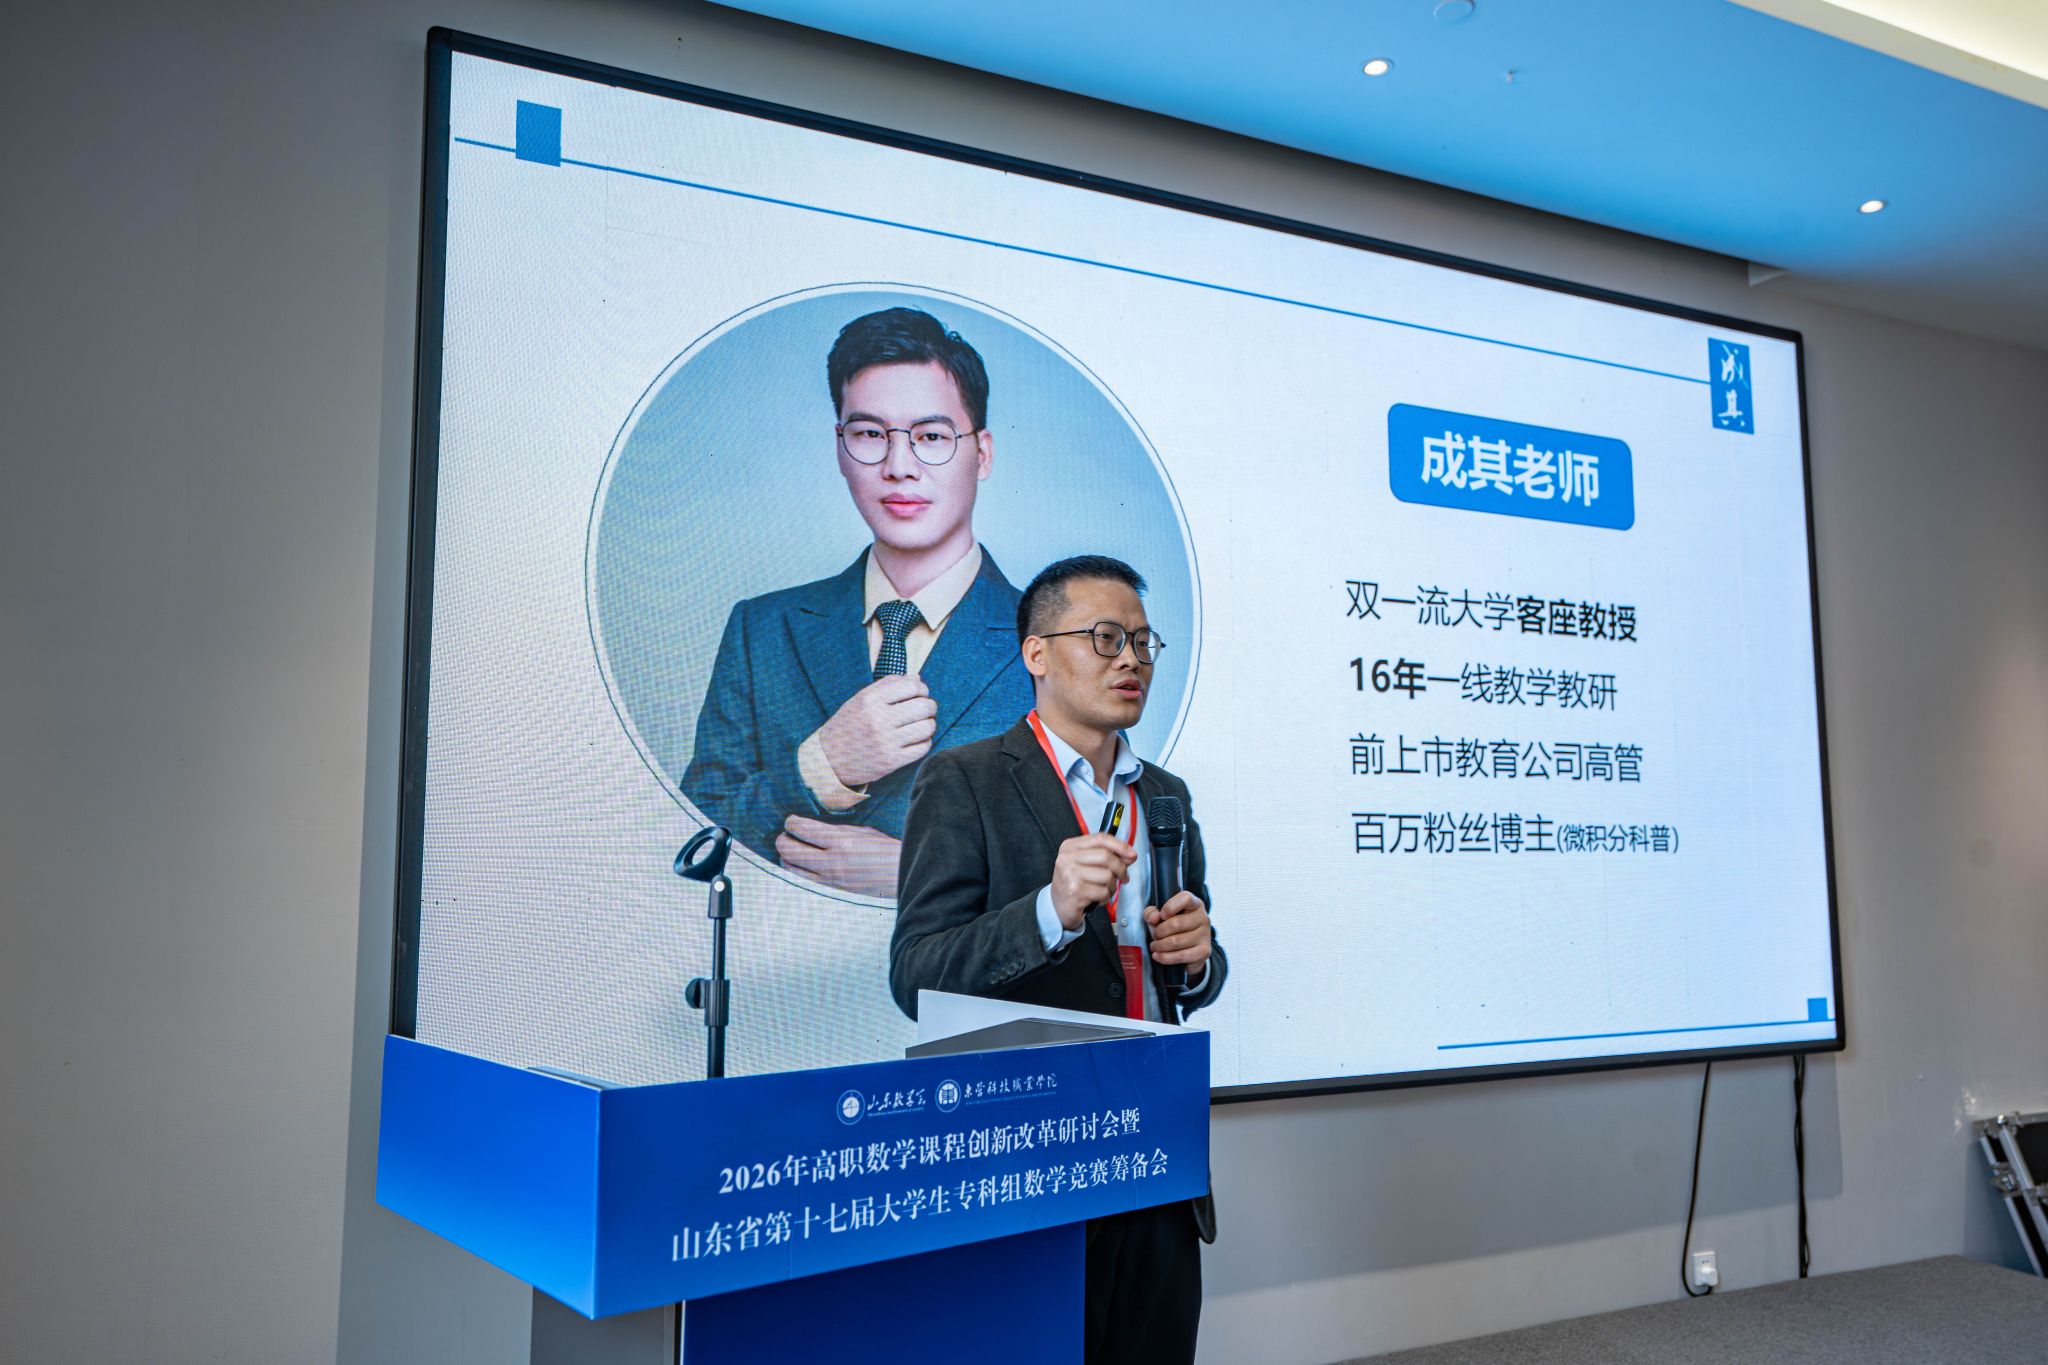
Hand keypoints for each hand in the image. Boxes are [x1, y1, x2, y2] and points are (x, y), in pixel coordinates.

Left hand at [776, 817, 903, 897]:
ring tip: (790, 849)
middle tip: (785, 834)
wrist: (900, 877)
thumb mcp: (863, 832)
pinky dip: (796, 871)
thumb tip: (812, 828)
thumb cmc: (885, 850)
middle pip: (790, 849)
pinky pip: (802, 881)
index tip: (792, 820)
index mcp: (842, 841)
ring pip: (791, 868)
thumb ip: (837, 830)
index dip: (791, 822)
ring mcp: (830, 879)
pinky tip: (799, 865)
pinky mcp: (831, 891)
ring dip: (786, 857)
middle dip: (782, 839)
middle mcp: (832, 861)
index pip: (802, 829)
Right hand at [816, 675, 936, 787]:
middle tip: (924, 710)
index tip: (919, 694)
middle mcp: (878, 719)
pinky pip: (923, 748)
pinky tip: (916, 740)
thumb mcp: (861, 699)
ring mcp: (885, 742)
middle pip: (924, 706)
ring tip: (921, 725)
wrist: (829, 759)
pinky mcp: (891, 761)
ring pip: (927, 727)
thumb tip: (917, 677)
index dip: (921, 689)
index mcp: (870, 699)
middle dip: (929, 706)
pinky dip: (924, 742)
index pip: (912, 686)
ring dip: (929, 724)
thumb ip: (888, 685)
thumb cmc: (849, 724)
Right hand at [1049, 833, 1136, 930]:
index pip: (1100, 838)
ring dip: (1111, 886)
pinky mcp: (1075, 891)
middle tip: (1123, 877)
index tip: (1132, 854)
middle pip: (1106, 856)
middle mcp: (1067, 858)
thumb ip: (1108, 857)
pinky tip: (1097, 898)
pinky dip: (1105, 897)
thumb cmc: (1075, 884)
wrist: (1058, 906)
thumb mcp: (1088, 865)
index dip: (1120, 845)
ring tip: (1103, 890)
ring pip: (1107, 875)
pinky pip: (1103, 892)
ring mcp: (1070, 874)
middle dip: (1120, 868)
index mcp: (1070, 846)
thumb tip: (1130, 855)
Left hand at [1145, 891, 1210, 970]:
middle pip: (1176, 923)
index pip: (1186, 898)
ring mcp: (1205, 935)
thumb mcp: (1160, 917)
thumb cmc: (1173, 928)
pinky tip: (1158, 956)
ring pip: (1176, 941)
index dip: (1170, 906)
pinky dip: (1165, 957)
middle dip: (1159, 932)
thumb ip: (1152, 913)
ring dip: (1160, 946)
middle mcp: (1203, 918)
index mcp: (1194, 904)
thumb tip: (1153, 918)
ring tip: (1155, 946)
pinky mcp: (1204, 951)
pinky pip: (1181, 955)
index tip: (1162, 915)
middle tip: (1155, 936)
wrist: (1188, 950)